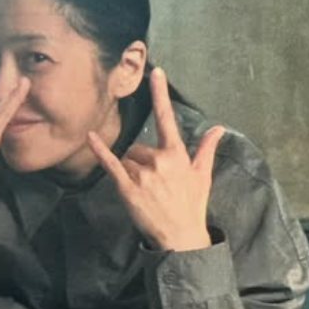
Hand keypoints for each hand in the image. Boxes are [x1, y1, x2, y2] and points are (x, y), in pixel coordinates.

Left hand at [87, 67, 224, 251]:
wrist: (181, 235)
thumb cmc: (192, 205)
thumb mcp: (202, 175)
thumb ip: (207, 149)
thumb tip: (217, 128)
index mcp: (177, 154)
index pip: (167, 118)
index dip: (161, 94)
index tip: (156, 72)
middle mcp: (159, 161)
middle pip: (139, 147)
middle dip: (142, 160)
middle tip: (153, 183)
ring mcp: (142, 175)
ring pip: (127, 158)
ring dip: (131, 169)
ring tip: (145, 190)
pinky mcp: (127, 188)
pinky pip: (111, 164)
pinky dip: (100, 150)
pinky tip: (90, 136)